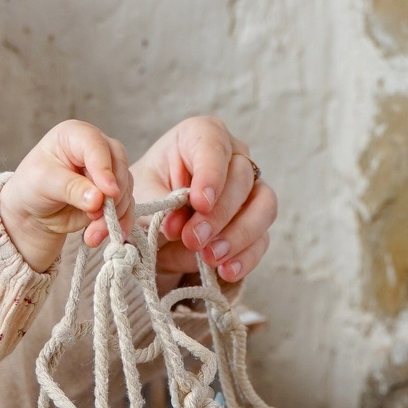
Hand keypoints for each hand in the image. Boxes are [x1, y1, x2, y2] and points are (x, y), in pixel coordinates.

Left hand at [0, 120, 131, 271]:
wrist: (33, 210)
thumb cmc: (32, 186)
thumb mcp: (43, 183)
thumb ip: (71, 188)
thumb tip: (98, 199)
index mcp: (76, 135)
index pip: (96, 146)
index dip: (104, 168)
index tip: (108, 192)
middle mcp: (97, 149)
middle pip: (119, 165)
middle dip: (112, 195)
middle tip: (97, 217)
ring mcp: (108, 171)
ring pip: (125, 189)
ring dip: (113, 215)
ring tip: (93, 235)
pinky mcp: (114, 194)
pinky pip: (126, 207)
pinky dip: (119, 223)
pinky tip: (105, 237)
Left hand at [133, 116, 276, 284]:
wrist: (153, 227)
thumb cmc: (150, 198)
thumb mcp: (144, 196)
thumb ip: (161, 205)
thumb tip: (180, 224)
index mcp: (200, 136)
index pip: (214, 147)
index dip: (211, 174)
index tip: (199, 202)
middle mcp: (233, 156)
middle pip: (241, 179)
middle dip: (218, 214)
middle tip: (193, 238)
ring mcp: (250, 189)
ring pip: (263, 206)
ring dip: (238, 235)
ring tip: (209, 256)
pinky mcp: (257, 221)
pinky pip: (262, 238)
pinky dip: (245, 257)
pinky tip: (225, 270)